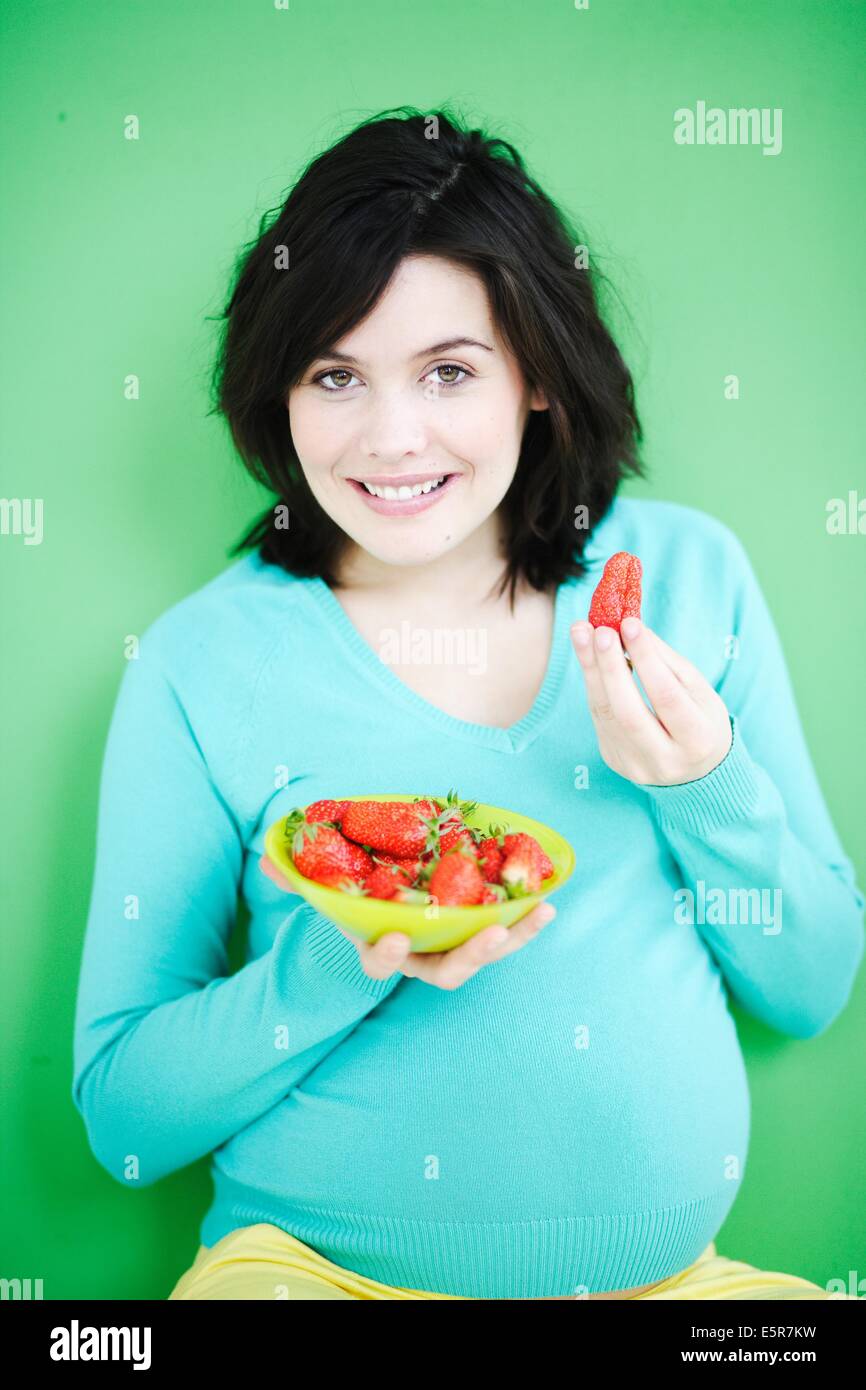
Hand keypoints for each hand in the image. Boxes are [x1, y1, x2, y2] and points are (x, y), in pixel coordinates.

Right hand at [259, 855, 555, 988]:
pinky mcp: (480, 932)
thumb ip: (298, 876)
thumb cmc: (357, 893)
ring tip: (540, 914)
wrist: (390, 896)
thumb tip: (267, 863)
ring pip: (486, 954)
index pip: (380, 963)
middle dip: (472, 955)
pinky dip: (528, 920)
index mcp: (382, 948)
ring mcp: (454, 949)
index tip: (396, 938)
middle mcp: (422, 958)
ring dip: (515, 938)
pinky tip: (549, 901)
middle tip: (493, 933)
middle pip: (447, 971)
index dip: (388, 955)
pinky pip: (507, 931)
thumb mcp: (327, 885)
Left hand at [570, 615, 732, 786]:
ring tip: (582, 633)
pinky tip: (589, 657)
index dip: (646, 659)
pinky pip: (599, 718)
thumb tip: (630, 626)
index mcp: (698, 741)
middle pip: (628, 712)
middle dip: (611, 667)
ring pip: (606, 714)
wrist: (696, 769)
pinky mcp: (614, 760)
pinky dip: (593, 684)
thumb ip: (664, 660)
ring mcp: (635, 765)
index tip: (629, 624)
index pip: (667, 697)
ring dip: (591, 670)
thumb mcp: (698, 689)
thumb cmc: (700, 718)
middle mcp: (665, 761)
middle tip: (600, 629)